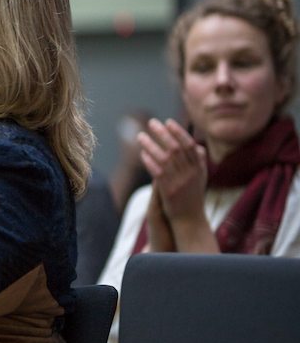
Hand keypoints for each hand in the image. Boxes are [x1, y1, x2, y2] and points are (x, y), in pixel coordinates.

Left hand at [138, 117, 218, 252]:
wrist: (190, 220)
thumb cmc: (193, 197)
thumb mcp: (201, 178)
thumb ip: (199, 161)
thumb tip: (197, 144)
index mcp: (199, 168)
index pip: (189, 145)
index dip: (178, 132)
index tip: (168, 122)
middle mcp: (191, 173)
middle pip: (176, 148)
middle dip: (163, 134)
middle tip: (152, 122)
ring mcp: (180, 182)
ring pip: (164, 158)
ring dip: (151, 145)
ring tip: (140, 136)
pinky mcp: (169, 191)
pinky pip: (158, 172)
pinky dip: (150, 161)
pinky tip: (142, 153)